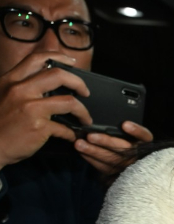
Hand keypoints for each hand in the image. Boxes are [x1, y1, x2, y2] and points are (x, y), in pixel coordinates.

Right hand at [0, 52, 90, 168]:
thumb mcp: (3, 95)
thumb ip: (21, 86)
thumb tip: (47, 81)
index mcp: (11, 80)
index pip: (37, 58)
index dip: (58, 57)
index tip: (72, 62)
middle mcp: (20, 90)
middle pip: (58, 75)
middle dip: (79, 83)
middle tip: (85, 92)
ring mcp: (30, 108)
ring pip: (69, 102)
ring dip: (83, 111)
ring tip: (85, 119)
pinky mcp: (38, 127)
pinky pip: (65, 128)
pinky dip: (71, 133)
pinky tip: (71, 136)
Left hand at [77, 121, 153, 175]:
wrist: (130, 163)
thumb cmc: (130, 142)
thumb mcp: (132, 135)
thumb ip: (124, 130)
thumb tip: (113, 123)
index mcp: (144, 142)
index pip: (143, 135)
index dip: (136, 131)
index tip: (125, 124)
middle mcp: (138, 154)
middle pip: (123, 148)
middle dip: (106, 142)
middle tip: (90, 136)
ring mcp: (128, 165)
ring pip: (111, 159)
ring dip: (94, 151)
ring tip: (79, 144)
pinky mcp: (117, 173)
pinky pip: (104, 168)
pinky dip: (92, 159)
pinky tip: (82, 153)